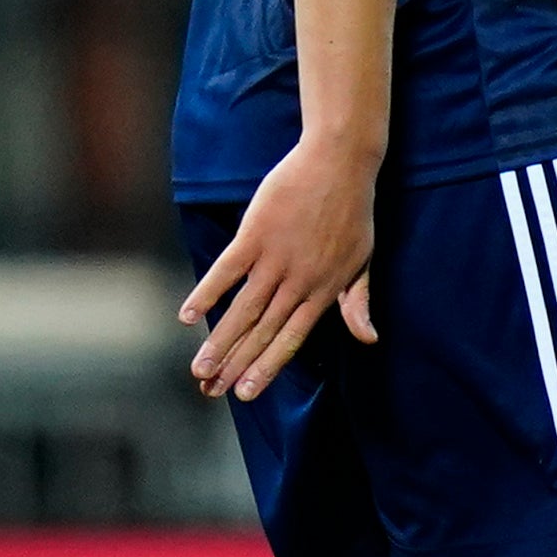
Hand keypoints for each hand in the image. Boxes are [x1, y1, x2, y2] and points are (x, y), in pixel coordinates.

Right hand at [183, 139, 380, 400]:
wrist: (340, 163)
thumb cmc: (353, 212)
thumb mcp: (362, 261)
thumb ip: (358, 302)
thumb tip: (368, 340)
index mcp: (324, 290)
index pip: (291, 339)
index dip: (267, 367)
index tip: (246, 393)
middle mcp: (299, 281)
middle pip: (262, 331)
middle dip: (235, 364)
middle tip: (211, 391)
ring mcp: (276, 258)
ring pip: (243, 310)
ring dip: (218, 341)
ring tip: (199, 369)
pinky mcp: (256, 234)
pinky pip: (226, 271)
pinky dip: (207, 293)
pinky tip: (188, 316)